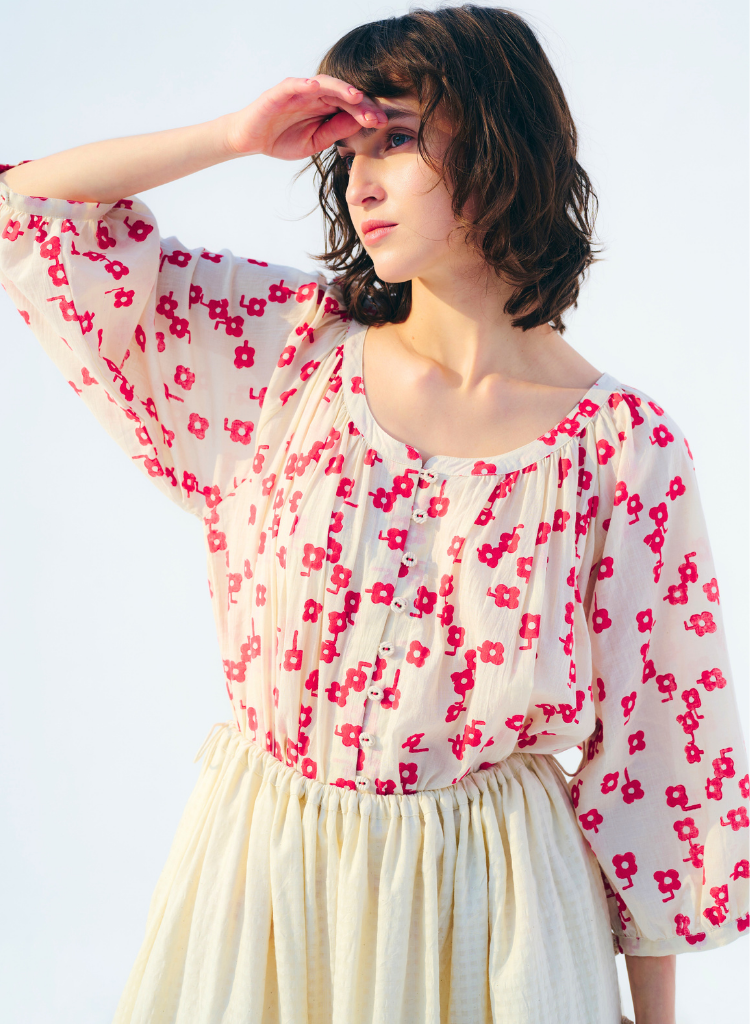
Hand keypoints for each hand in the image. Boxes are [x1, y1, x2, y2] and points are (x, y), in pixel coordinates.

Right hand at [224, 75, 387, 159]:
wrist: (250, 141)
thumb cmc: (282, 139)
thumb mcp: (314, 142)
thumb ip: (335, 131)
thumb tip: (358, 123)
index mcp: (324, 107)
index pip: (350, 105)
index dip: (366, 112)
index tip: (382, 123)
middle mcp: (314, 95)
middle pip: (342, 93)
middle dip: (361, 103)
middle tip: (377, 114)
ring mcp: (297, 91)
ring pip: (323, 84)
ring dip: (340, 88)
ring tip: (355, 95)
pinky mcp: (279, 92)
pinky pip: (294, 84)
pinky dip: (305, 83)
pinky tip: (317, 86)